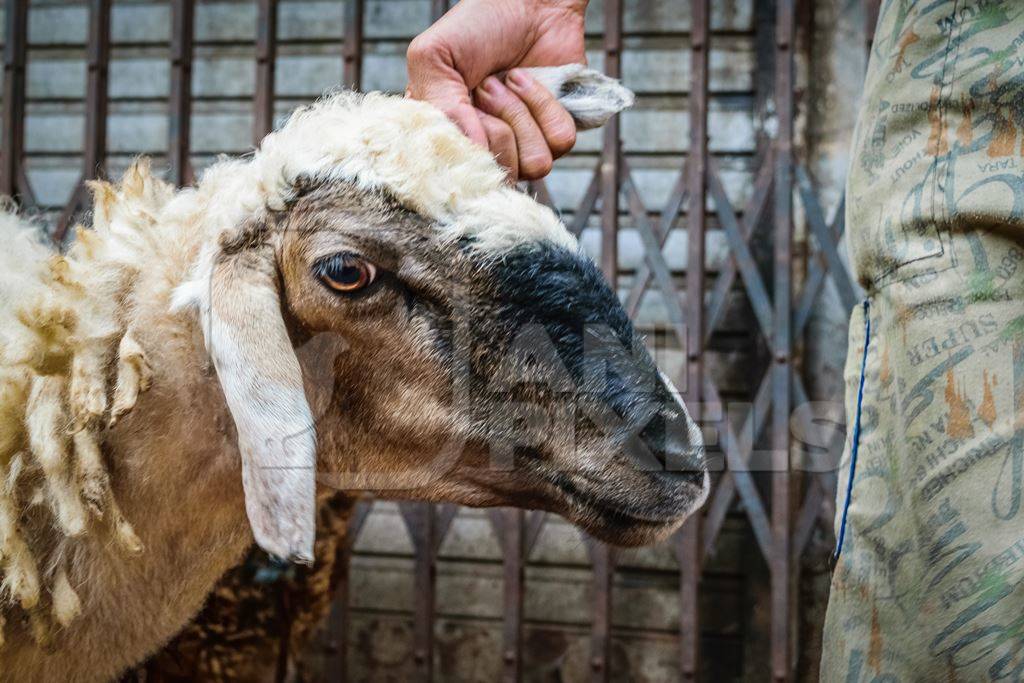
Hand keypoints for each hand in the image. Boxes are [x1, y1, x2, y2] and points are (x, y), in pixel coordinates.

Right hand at [406, 0, 587, 181]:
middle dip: (496, 122)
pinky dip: (547, 105)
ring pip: (535, 164)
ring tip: (510, 81)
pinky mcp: (557, 132)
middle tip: (487, 85)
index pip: (461, 178)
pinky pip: (562, 142)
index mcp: (452, 138)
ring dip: (522, 113)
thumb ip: (439, 108)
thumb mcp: (433, 57)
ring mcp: (525, 144)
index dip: (468, 149)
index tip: (467, 111)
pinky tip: (532, 81)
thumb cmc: (477, 25)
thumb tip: (474, 151)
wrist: (528, 0)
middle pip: (501, 173)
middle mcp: (488, 149)